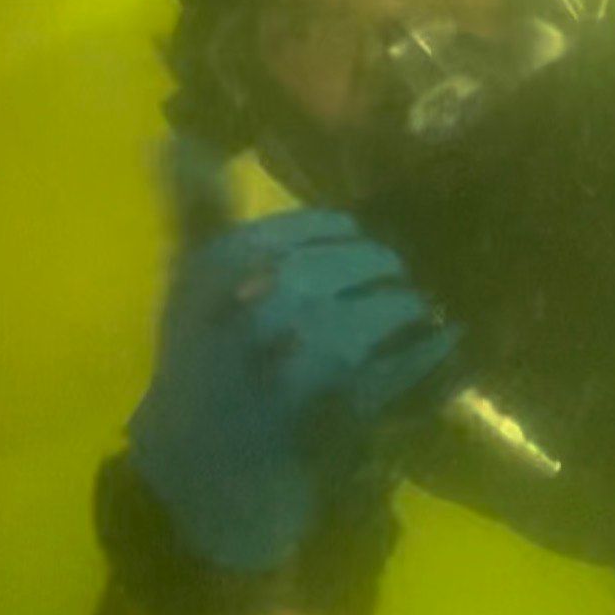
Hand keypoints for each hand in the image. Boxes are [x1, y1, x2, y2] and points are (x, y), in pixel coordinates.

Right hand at [126, 148, 461, 572]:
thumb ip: (194, 212)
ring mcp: (303, 358)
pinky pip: (403, 365)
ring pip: (385, 310)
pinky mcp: (338, 408)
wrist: (199, 476)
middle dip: (385, 269)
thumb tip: (170, 138)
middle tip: (397, 280)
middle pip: (359, 263)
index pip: (316, 226)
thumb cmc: (196, 372)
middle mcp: (261, 303)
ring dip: (411, 308)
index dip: (347, 236)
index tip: (358, 248)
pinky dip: (430, 353)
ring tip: (420, 313)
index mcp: (222, 267)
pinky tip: (445, 344)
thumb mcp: (185, 289)